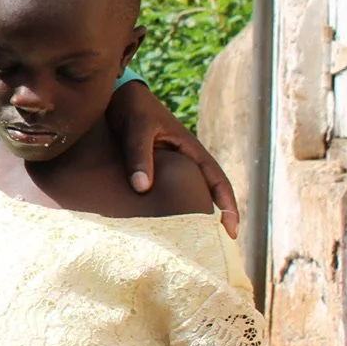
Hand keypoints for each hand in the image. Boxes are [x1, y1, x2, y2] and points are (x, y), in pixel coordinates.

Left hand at [108, 79, 239, 236]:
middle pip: (204, 195)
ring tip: (185, 247)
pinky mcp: (149, 169)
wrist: (115, 94)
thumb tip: (142, 188)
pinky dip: (164, 211)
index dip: (227, 207)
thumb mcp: (137, 127)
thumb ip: (139, 154)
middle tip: (211, 251)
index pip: (218, 182)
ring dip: (187, 218)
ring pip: (183, 197)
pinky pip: (161, 194)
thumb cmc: (131, 107)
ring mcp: (167, 167)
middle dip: (210, 221)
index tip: (231, 232)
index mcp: (191, 150)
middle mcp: (183, 161)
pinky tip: (155, 229)